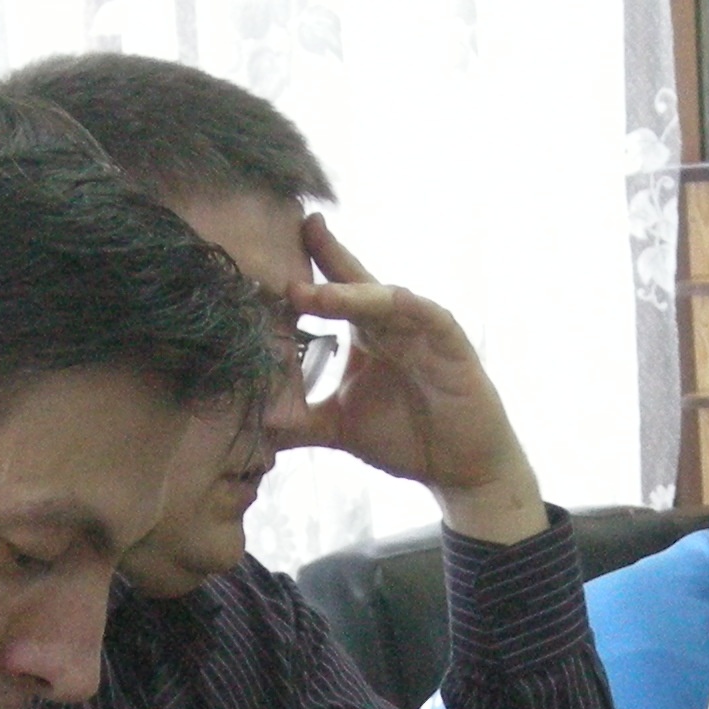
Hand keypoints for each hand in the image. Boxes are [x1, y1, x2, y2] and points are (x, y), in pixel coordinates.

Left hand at [283, 215, 547, 541]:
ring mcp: (421, 327)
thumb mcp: (339, 427)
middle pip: (352, 279)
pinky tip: (370, 302)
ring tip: (305, 293)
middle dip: (319, 258)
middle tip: (279, 239)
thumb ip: (298, 420)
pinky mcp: (449, 339)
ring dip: (344, 292)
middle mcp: (391, 321)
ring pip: (380, 296)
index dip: (301, 269)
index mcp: (365, 332)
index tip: (258, 250)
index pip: (330, 290)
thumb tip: (248, 423)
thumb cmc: (406, 438)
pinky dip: (396, 305)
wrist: (461, 469)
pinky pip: (422, 312)